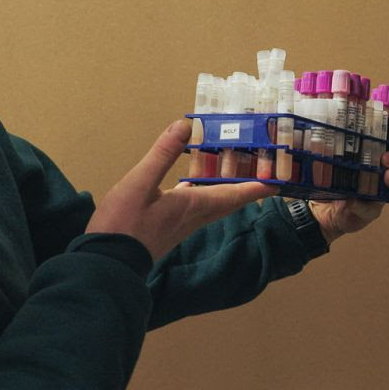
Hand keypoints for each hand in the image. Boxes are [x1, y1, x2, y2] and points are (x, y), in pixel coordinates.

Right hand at [86, 119, 276, 260]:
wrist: (108, 263)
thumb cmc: (124, 224)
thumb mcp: (141, 182)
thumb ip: (163, 154)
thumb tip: (184, 126)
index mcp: (193, 205)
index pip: (234, 194)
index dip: (257, 187)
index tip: (279, 182)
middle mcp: (194, 216)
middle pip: (228, 200)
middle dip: (248, 186)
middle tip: (263, 173)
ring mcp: (181, 224)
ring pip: (213, 204)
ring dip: (227, 189)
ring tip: (234, 173)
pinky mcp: (169, 227)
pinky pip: (196, 207)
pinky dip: (203, 193)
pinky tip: (193, 186)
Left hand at [309, 140, 388, 243]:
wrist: (325, 208)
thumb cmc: (335, 180)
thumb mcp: (336, 161)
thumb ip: (336, 149)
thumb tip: (325, 136)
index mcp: (382, 162)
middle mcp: (387, 178)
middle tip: (385, 159)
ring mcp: (382, 196)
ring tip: (386, 176)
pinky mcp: (370, 212)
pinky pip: (371, 209)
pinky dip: (362, 205)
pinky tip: (353, 200)